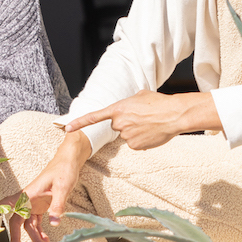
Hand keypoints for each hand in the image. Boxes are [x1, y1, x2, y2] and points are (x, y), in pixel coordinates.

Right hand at [9, 131, 91, 241]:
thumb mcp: (63, 186)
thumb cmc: (63, 169)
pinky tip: (46, 239)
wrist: (70, 161)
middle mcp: (28, 199)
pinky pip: (37, 222)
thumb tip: (54, 223)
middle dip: (16, 236)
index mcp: (29, 193)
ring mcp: (34, 203)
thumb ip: (57, 205)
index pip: (10, 203)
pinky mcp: (41, 206)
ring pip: (28, 224)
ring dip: (34, 236)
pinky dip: (40, 231)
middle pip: (18, 220)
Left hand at [62, 90, 220, 149]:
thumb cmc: (159, 103)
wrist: (174, 114)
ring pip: (127, 136)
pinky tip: (151, 133)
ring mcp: (126, 136)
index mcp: (118, 109)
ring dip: (136, 131)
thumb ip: (129, 103)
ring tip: (150, 124)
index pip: (94, 117)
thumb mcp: (140, 96)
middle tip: (142, 118)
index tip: (67, 127)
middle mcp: (119, 123)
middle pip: (117, 126)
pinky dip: (142, 140)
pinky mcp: (135, 146)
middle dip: (127, 123)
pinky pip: (135, 144)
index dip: (79, 122)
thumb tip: (129, 108)